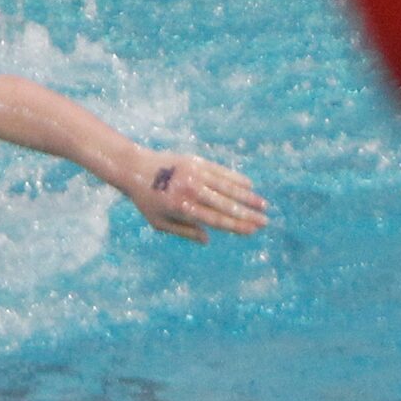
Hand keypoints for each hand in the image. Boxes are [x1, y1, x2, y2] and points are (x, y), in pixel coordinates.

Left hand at [125, 152, 266, 242]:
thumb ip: (185, 231)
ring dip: (247, 196)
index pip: (216, 219)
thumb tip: (208, 239)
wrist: (135, 168)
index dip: (237, 225)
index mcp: (183, 208)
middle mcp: (192, 190)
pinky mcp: (195, 161)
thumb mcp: (160, 222)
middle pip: (226, 205)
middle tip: (266, 221)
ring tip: (263, 204)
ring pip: (227, 187)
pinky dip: (235, 178)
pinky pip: (220, 171)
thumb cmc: (147, 200)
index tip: (253, 230)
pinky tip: (248, 185)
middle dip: (248, 213)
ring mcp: (195, 174)